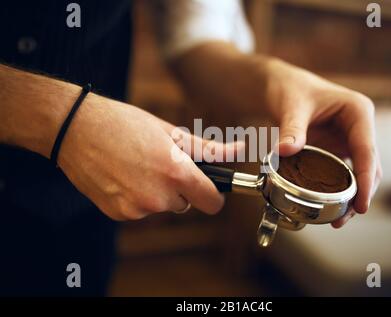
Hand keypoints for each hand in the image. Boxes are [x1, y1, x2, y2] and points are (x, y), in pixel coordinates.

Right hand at [58, 93, 239, 219]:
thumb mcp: (170, 132)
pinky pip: (140, 211)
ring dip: (157, 193)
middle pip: (186, 204)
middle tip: (161, 163)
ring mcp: (136, 209)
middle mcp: (158, 197)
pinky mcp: (118, 214)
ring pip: (162, 207)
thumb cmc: (124, 124)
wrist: (75, 129)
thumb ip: (207, 149)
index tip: (209, 188)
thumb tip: (238, 151)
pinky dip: (137, 198)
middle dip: (180, 188)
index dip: (214, 195)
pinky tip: (123, 177)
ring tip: (138, 167)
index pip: (212, 203)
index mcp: (176, 173)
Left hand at [264, 59, 381, 227]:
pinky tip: (329, 206)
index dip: (366, 179)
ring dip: (351, 196)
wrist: (279, 86)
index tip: (361, 204)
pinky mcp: (336, 149)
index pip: (367, 150)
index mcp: (358, 112)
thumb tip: (284, 151)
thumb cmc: (290, 88)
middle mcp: (359, 127)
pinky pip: (342, 173)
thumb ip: (291, 128)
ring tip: (337, 220)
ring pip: (358, 173)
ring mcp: (349, 139)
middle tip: (344, 217)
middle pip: (369, 166)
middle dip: (361, 194)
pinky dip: (338, 190)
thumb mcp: (291, 106)